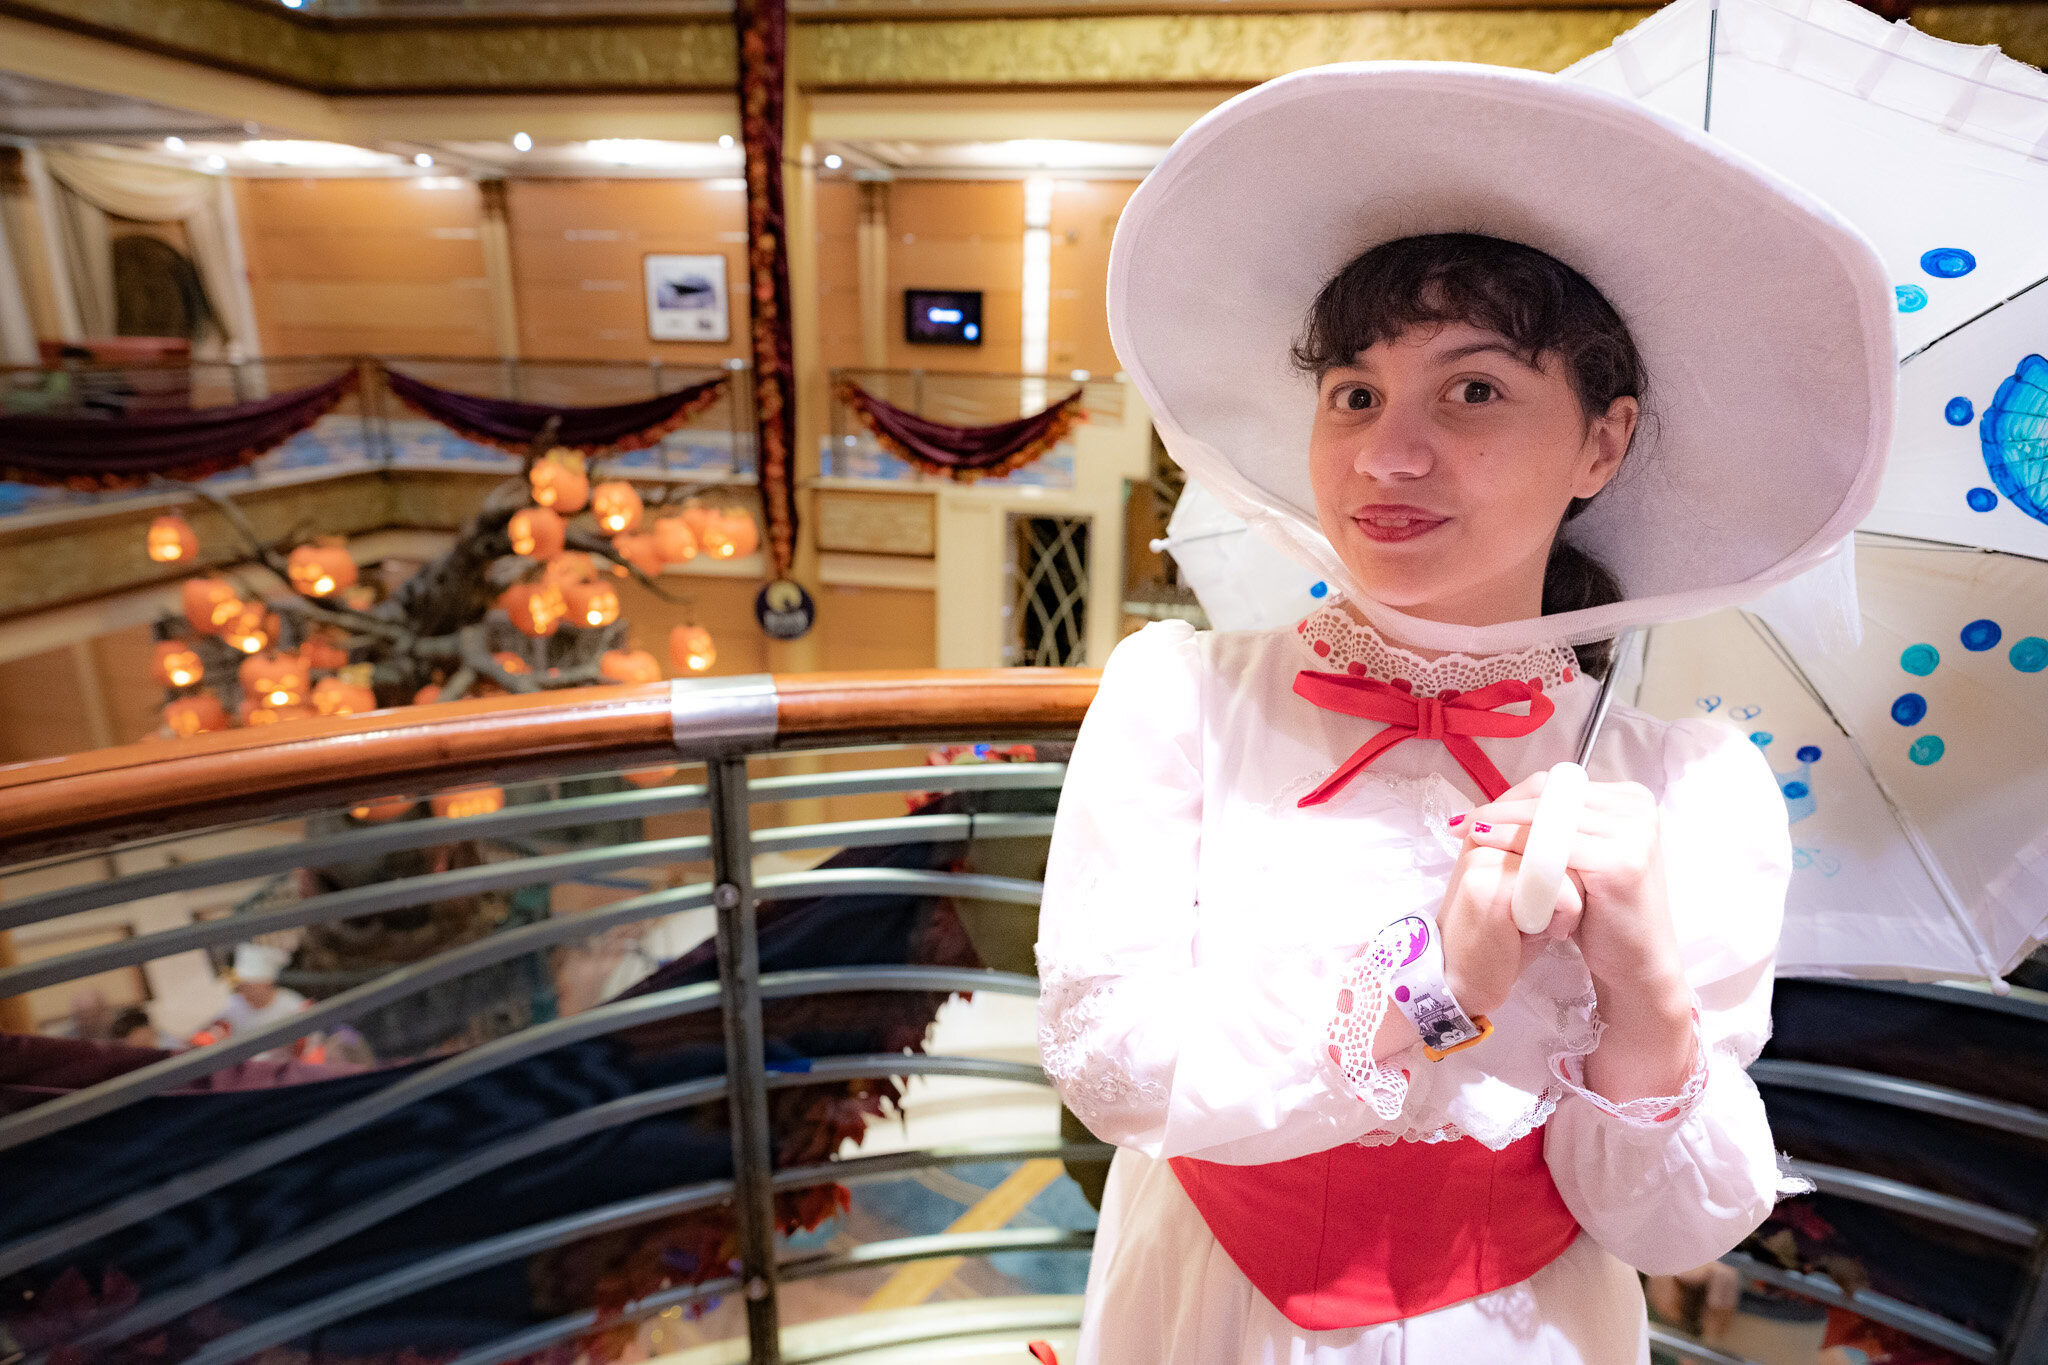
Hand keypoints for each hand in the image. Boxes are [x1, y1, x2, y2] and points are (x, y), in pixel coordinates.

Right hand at [1434, 827, 1579, 1019]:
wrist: (1467, 984)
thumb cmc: (1503, 940)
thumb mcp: (1527, 892)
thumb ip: (1546, 858)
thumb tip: (1588, 835)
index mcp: (1491, 832)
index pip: (1550, 817)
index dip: (1570, 857)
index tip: (1560, 892)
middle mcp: (1483, 838)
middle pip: (1561, 837)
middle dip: (1574, 876)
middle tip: (1557, 911)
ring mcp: (1483, 860)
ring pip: (1565, 864)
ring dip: (1572, 899)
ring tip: (1552, 922)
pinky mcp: (1488, 887)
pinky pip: (1559, 890)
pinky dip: (1566, 916)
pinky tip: (1550, 934)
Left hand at [1454, 768, 1684, 994]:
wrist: (1635, 963)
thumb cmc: (1601, 913)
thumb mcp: (1578, 857)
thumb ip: (1555, 826)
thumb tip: (1500, 805)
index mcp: (1629, 800)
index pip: (1557, 785)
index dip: (1512, 796)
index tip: (1475, 813)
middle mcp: (1638, 807)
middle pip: (1552, 797)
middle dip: (1501, 808)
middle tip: (1461, 822)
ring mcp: (1634, 832)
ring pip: (1549, 820)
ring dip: (1503, 825)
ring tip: (1470, 835)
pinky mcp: (1622, 860)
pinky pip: (1554, 847)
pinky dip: (1518, 847)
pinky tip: (1490, 851)